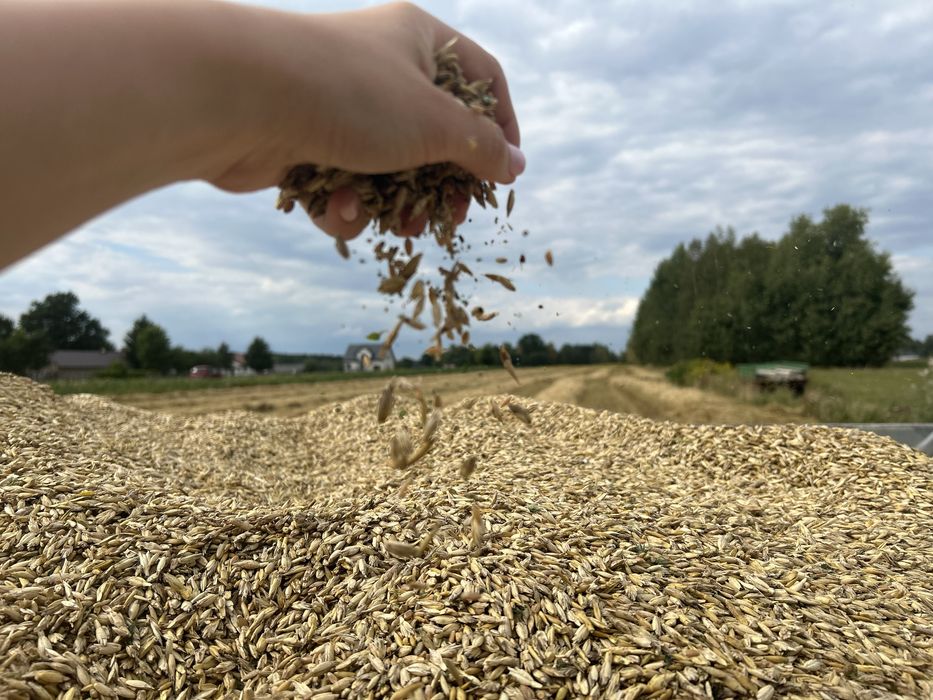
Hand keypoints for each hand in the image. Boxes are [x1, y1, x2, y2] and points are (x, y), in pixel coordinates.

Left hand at [207, 2, 524, 240]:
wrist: (237, 97)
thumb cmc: (349, 95)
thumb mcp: (434, 123)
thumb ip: (480, 148)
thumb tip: (516, 165)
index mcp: (419, 40)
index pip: (481, 79)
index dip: (502, 126)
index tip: (505, 173)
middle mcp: (381, 67)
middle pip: (434, 133)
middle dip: (441, 185)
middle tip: (448, 219)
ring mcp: (339, 105)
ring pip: (387, 166)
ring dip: (393, 204)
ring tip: (397, 228)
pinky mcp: (304, 141)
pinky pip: (343, 180)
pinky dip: (345, 203)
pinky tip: (338, 210)